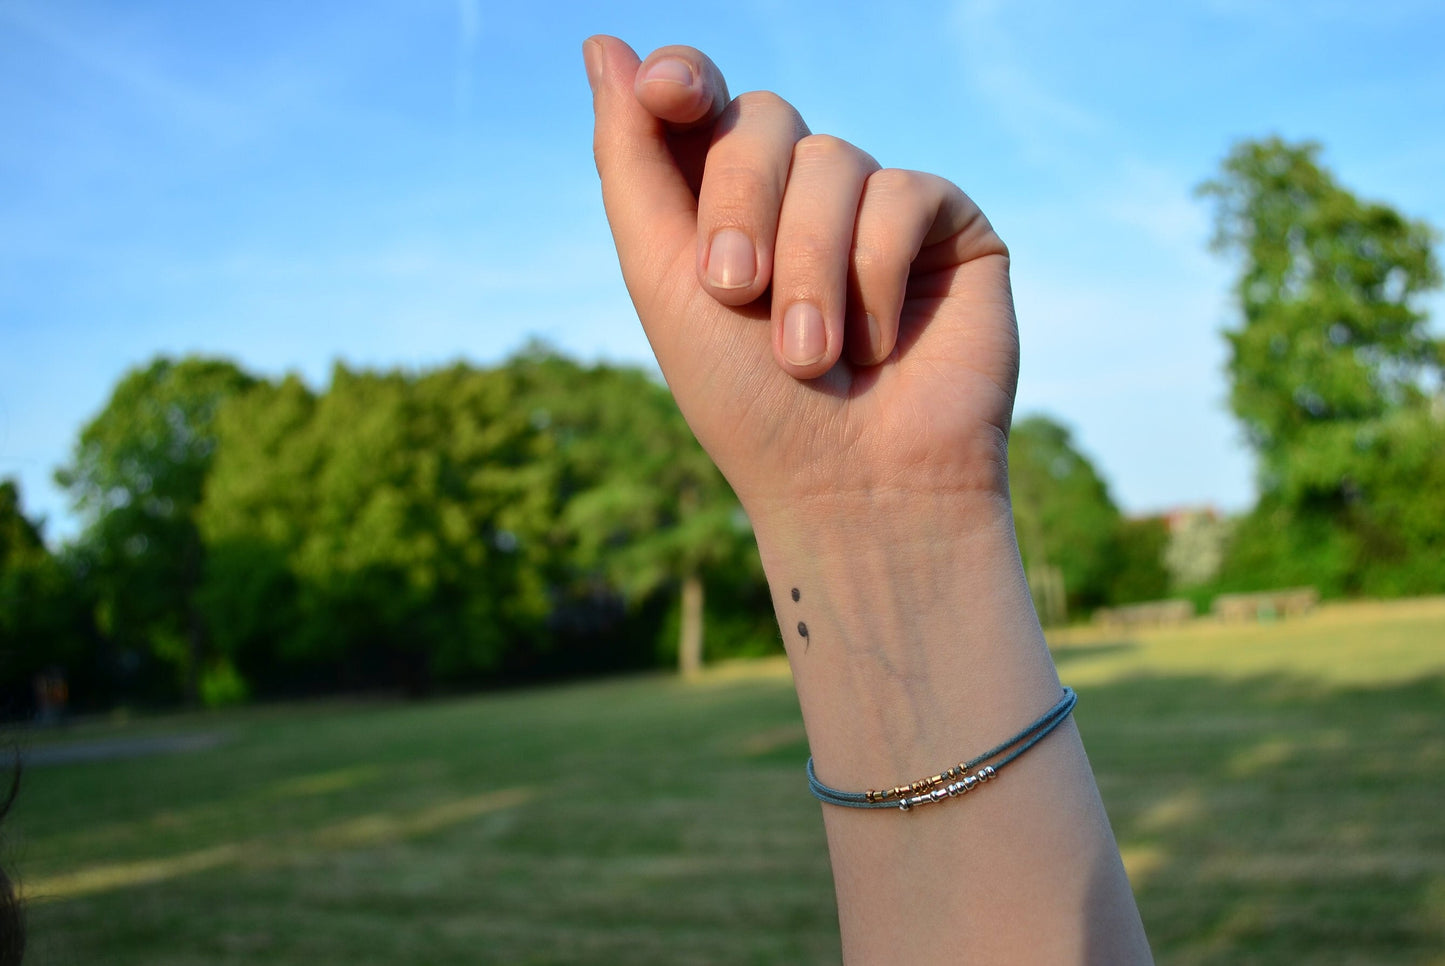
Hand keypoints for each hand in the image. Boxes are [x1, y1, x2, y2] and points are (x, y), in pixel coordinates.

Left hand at [585, 36, 1019, 528]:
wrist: (853, 489)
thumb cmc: (749, 406)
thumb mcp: (666, 283)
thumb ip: (632, 166)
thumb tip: (603, 44)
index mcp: (724, 206)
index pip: (703, 103)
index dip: (685, 80)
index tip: (670, 92)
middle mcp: (799, 196)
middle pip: (762, 118)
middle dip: (739, 202)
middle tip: (734, 292)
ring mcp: (875, 207)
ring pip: (832, 158)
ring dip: (809, 267)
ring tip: (811, 359)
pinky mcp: (946, 225)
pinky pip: (903, 193)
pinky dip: (876, 275)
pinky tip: (880, 345)